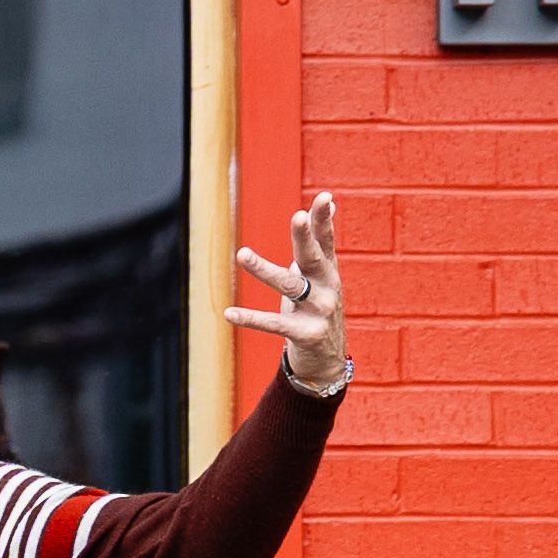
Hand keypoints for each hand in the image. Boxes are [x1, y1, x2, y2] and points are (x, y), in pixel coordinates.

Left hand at [232, 190, 348, 396]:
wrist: (328, 361)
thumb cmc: (316, 309)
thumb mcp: (320, 277)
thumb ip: (317, 245)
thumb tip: (322, 207)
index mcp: (329, 272)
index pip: (327, 241)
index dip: (324, 219)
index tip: (324, 197)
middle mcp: (328, 289)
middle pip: (313, 258)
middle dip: (305, 237)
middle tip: (297, 216)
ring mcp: (320, 313)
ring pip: (289, 286)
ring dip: (263, 269)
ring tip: (242, 254)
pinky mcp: (306, 335)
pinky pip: (274, 324)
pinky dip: (251, 318)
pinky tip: (228, 313)